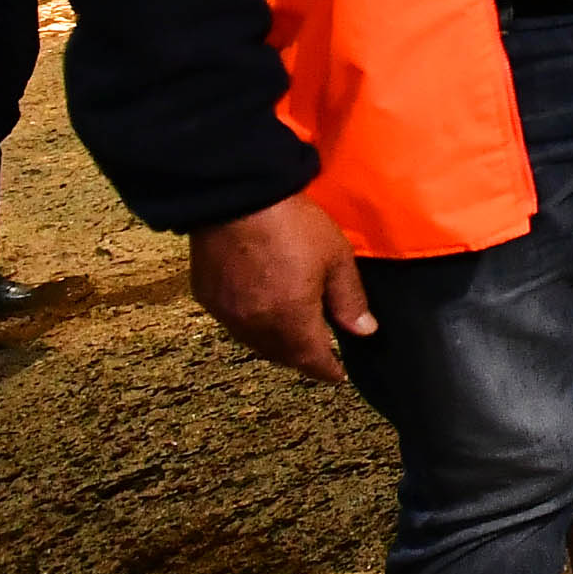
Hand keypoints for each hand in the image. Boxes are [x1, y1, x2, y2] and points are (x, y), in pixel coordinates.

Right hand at [190, 199, 373, 384]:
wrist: (237, 197)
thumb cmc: (291, 224)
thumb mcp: (336, 259)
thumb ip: (350, 300)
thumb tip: (364, 331)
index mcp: (290, 320)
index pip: (312, 360)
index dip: (327, 371)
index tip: (338, 376)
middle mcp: (255, 325)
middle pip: (282, 355)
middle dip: (303, 358)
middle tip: (318, 355)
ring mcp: (228, 313)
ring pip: (256, 343)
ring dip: (277, 344)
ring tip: (293, 337)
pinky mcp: (208, 296)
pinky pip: (234, 323)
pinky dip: (252, 325)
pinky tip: (262, 312)